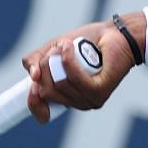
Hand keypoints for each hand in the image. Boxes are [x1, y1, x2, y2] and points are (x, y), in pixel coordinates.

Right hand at [22, 18, 137, 121]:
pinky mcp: (99, 91)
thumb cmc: (86, 43)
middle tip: (54, 51)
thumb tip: (33, 76)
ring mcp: (89, 100)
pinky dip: (68, 60)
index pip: (42, 113)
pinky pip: (75, 78)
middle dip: (44, 67)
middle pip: (47, 92)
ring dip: (55, 59)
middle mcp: (76, 102)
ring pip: (59, 84)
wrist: (115, 34)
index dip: (32, 100)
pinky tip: (69, 47)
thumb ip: (36, 61)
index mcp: (65, 97)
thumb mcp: (52, 49)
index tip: (33, 79)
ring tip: (65, 45)